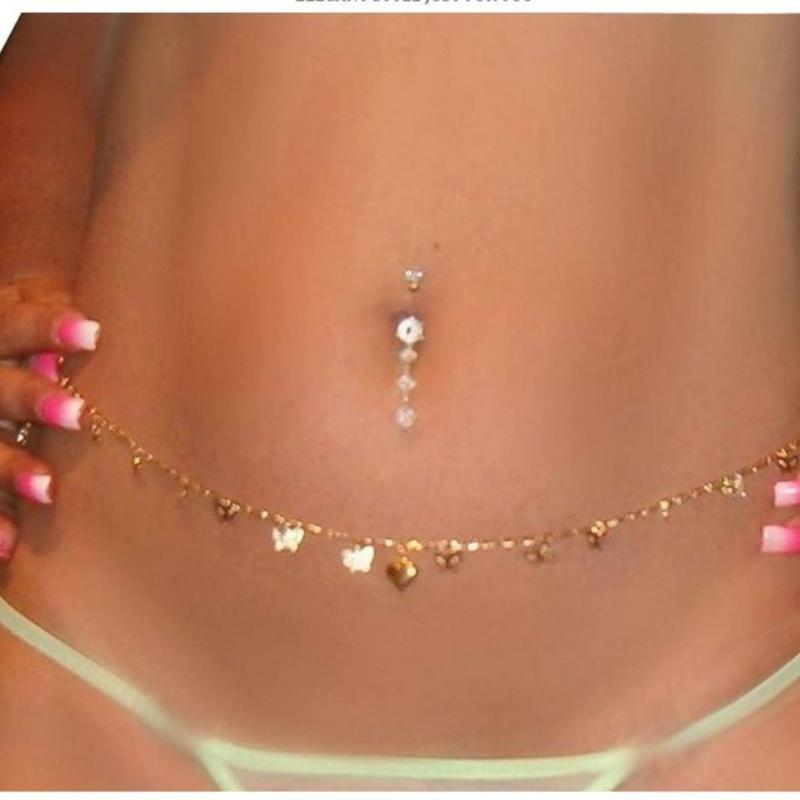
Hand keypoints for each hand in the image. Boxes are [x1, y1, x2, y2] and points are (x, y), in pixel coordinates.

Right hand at [0, 275, 99, 561]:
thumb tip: (99, 322)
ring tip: (48, 490)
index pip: (10, 321)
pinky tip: (11, 545)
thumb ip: (50, 309)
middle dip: (31, 399)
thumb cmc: (18, 348)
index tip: (93, 332)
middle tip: (79, 414)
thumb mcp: (22, 316)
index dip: (45, 326)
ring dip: (10, 468)